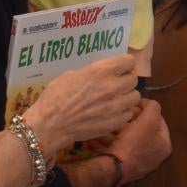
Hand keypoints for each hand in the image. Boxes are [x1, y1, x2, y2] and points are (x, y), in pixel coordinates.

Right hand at [26, 55, 140, 153]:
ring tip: (116, 99)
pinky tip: (112, 113)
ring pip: (135, 96)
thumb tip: (101, 74)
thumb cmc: (55, 97)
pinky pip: (129, 113)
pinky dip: (122, 112)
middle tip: (117, 84)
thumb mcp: (71, 75)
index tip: (120, 68)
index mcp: (100, 71)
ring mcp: (116, 106)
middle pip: (133, 79)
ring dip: (127, 96)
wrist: (51, 124)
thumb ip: (91, 73)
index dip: (124, 65)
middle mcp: (112, 86)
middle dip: (126, 80)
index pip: (128, 61)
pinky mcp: (115, 122)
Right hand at [100, 99, 170, 183]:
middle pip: (142, 131)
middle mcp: (153, 156)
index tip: (134, 104)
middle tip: (120, 113)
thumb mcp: (148, 120)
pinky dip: (106, 143)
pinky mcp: (122, 167)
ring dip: (115, 131)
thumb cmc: (135, 143)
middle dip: (129, 121)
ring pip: (126, 140)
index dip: (147, 110)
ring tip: (106, 123)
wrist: (114, 168)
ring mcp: (137, 163)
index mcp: (164, 145)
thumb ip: (153, 108)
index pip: (159, 121)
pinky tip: (95, 136)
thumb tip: (149, 103)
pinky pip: (115, 150)